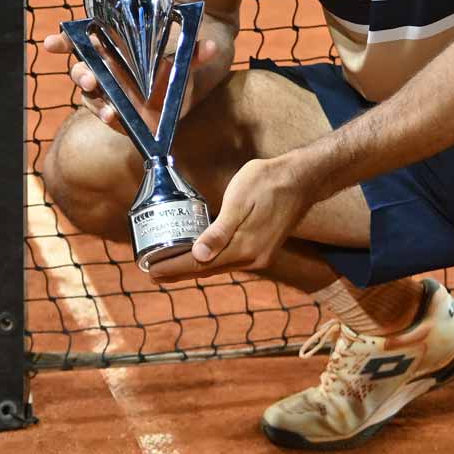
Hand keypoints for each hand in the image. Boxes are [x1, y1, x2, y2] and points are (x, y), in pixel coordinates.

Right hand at [39, 28, 221, 135]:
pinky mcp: (117, 114)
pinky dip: (109, 116)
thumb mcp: (182, 56)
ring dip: (96, 102)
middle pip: (81, 70)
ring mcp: (108, 94)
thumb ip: (194, 52)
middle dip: (81, 74)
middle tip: (89, 78)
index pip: (79, 42)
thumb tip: (212, 46)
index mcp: (110, 48)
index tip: (50, 44)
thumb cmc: (172, 63)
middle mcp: (103, 70)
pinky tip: (115, 117)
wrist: (180, 89)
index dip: (63, 42)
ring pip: (90, 96)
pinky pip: (107, 115)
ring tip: (109, 110)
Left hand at [145, 154, 318, 282]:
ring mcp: (259, 257)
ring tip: (169, 268)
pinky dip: (210, 263)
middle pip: (207, 270)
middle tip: (152, 273)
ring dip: (193, 269)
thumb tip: (199, 255)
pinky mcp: (263, 251)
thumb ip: (220, 231)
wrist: (302, 180)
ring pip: (219, 267)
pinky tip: (199, 258)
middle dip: (179, 272)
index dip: (174, 268)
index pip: (200, 264)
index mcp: (244, 248)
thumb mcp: (239, 200)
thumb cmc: (267, 183)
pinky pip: (230, 261)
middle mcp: (252, 259)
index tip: (151, 271)